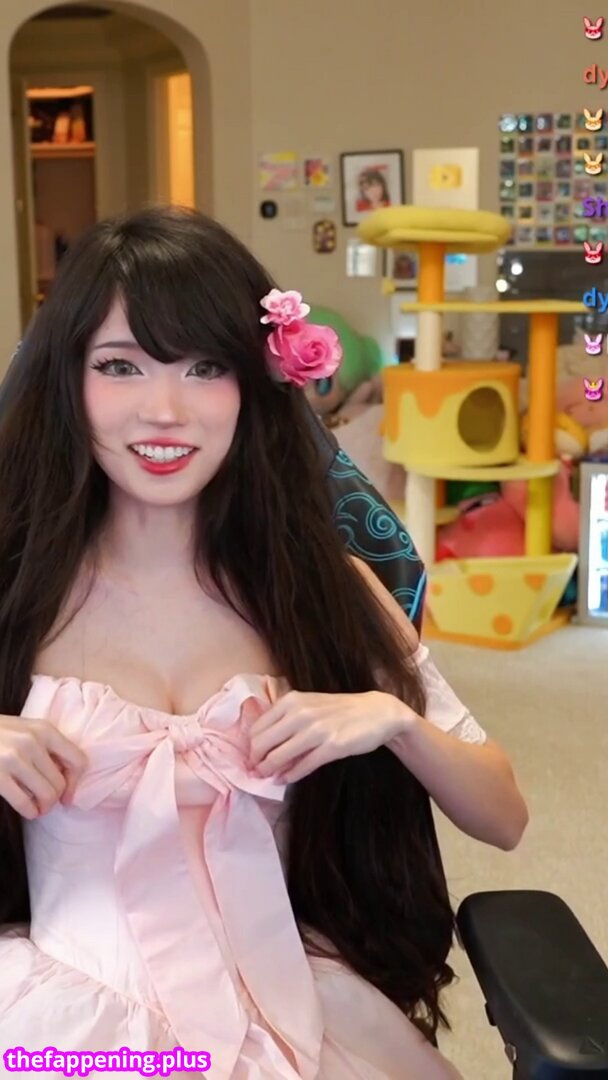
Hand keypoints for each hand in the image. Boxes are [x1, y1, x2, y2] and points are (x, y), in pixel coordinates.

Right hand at [0, 715, 86, 819]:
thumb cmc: (0, 734)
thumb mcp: (25, 730)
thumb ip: (47, 746)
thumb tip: (68, 778)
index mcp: (44, 729)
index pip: (78, 760)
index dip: (75, 782)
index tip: (67, 795)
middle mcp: (32, 742)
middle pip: (60, 783)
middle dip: (55, 798)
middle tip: (46, 802)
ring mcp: (14, 758)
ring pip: (46, 794)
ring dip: (43, 807)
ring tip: (37, 808)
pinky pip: (25, 802)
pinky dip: (30, 812)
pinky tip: (28, 811)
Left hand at [248, 690, 411, 783]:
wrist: (376, 712)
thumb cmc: (339, 709)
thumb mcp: (309, 704)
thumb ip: (286, 718)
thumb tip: (262, 743)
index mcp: (292, 700)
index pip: (257, 727)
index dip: (251, 745)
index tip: (252, 756)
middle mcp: (301, 713)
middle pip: (262, 743)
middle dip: (255, 760)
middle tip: (256, 770)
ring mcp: (317, 730)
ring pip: (279, 756)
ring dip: (269, 770)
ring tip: (268, 777)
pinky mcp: (332, 747)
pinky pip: (303, 766)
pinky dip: (290, 775)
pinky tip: (286, 779)